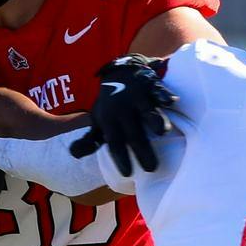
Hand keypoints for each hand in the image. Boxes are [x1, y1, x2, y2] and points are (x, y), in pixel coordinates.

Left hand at [68, 54, 175, 173]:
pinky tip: (172, 101)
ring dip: (154, 119)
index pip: (115, 142)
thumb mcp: (98, 121)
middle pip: (134, 132)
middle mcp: (123, 109)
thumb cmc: (111, 105)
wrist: (119, 72)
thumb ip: (90, 140)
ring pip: (147, 109)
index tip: (127, 173)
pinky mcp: (150, 85)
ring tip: (163, 132)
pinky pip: (158, 89)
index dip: (120, 157)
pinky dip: (163, 94)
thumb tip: (74, 154)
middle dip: (142, 150)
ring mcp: (137, 96)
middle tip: (152, 168)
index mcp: (109, 120)